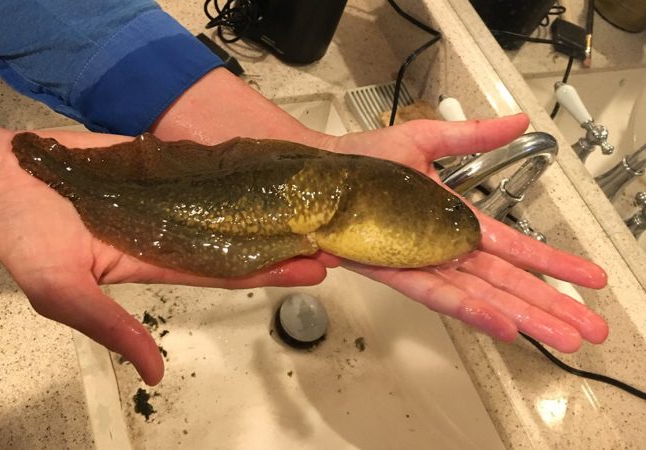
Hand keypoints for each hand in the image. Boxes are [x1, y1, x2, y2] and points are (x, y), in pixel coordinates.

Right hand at [0, 117, 331, 385]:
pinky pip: (205, 171)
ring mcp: (166, 198)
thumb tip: (154, 374)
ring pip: (229, 204)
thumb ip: (111, 328)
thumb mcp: (62, 292)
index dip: (273, 271)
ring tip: (310, 200)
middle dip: (285, 239)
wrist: (5, 180)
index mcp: (156, 260)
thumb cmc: (25, 237)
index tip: (316, 267)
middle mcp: (169, 231)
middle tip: (333, 233)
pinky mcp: (156, 169)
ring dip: (267, 205)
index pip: (228, 270)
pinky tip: (265, 169)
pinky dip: (236, 172)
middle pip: (240, 239)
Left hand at [324, 113, 608, 351]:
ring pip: (481, 296)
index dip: (553, 262)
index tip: (589, 277)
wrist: (319, 174)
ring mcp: (423, 261)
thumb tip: (517, 120)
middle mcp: (445, 246)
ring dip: (522, 316)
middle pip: (507, 281)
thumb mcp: (426, 140)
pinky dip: (470, 311)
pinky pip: (438, 294)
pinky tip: (502, 326)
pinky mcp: (396, 270)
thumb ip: (473, 137)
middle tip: (588, 328)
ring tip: (561, 337)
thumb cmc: (364, 161)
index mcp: (456, 219)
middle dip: (550, 304)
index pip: (515, 245)